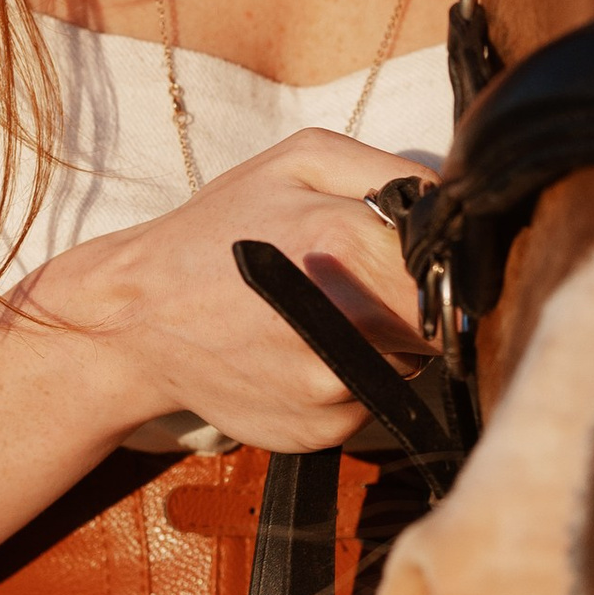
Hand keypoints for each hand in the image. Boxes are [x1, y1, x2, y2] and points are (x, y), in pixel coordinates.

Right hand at [24, 127, 427, 454]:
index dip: (447, 261)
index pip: (453, 266)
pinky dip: (351, 378)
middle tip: (366, 281)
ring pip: (408, 364)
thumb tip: (456, 208)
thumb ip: (392, 173)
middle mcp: (348, 329)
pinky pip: (371, 401)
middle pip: (441, 324)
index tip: (427, 255)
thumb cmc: (218, 229)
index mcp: (347, 245)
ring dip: (385, 340)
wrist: (137, 318)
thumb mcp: (299, 161)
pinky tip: (300, 352)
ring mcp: (334, 391)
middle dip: (416, 302)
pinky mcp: (321, 433)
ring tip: (323, 313)